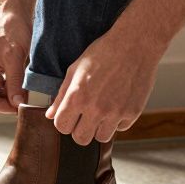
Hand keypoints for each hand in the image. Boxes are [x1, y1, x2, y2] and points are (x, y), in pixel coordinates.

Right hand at [0, 12, 31, 113]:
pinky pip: (1, 83)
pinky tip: (22, 84)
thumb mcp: (14, 57)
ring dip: (10, 94)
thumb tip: (17, 104)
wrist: (14, 10)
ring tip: (24, 92)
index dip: (0, 106)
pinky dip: (11, 86)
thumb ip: (15, 83)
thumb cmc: (10, 27)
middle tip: (23, 103)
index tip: (16, 108)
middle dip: (6, 100)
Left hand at [47, 31, 162, 144]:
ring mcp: (115, 113)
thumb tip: (50, 114)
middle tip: (84, 117)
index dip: (63, 121)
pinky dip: (117, 121)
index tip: (69, 114)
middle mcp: (95, 108)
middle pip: (80, 139)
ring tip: (101, 111)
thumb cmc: (102, 53)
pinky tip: (116, 104)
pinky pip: (120, 128)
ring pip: (101, 138)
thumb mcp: (75, 70)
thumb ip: (61, 95)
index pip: (61, 127)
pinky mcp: (133, 113)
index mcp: (77, 97)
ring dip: (99, 128)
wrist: (134, 45)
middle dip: (79, 129)